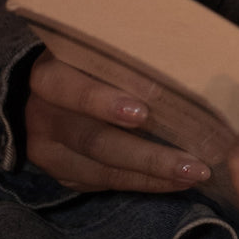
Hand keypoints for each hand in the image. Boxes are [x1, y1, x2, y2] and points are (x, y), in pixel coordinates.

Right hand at [25, 50, 212, 191]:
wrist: (51, 93)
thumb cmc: (94, 66)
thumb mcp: (101, 55)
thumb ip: (128, 65)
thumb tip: (184, 76)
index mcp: (50, 76)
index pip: (70, 89)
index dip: (104, 102)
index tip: (143, 112)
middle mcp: (43, 115)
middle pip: (94, 140)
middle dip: (148, 155)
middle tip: (193, 164)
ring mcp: (48, 149)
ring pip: (102, 169)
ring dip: (154, 174)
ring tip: (195, 175)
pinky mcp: (61, 172)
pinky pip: (105, 182)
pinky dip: (145, 183)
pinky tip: (177, 181)